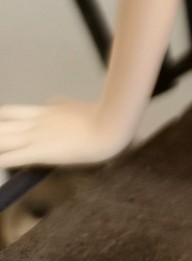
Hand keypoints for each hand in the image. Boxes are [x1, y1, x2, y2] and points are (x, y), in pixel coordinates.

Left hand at [0, 98, 132, 168]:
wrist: (111, 124)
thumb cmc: (103, 116)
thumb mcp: (78, 106)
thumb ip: (62, 104)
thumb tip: (51, 100)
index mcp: (47, 112)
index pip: (12, 112)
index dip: (0, 118)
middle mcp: (38, 122)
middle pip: (3, 124)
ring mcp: (37, 137)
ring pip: (4, 139)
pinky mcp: (40, 152)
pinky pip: (13, 157)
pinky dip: (3, 160)